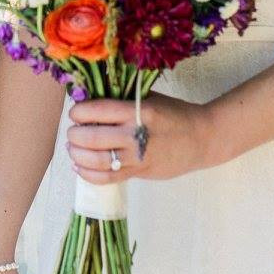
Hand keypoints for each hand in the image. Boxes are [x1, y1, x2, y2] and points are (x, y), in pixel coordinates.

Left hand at [66, 94, 212, 183]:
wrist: (201, 138)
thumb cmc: (174, 113)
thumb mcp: (149, 98)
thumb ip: (122, 98)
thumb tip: (88, 96)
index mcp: (138, 110)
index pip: (98, 110)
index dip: (79, 112)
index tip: (75, 113)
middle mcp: (136, 135)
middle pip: (93, 138)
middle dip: (75, 135)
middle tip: (72, 132)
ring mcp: (138, 157)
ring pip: (98, 161)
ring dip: (78, 155)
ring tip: (72, 148)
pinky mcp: (140, 173)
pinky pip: (108, 178)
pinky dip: (88, 174)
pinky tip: (79, 166)